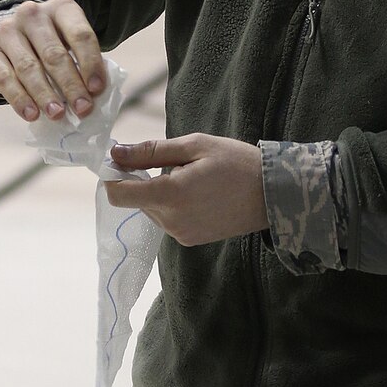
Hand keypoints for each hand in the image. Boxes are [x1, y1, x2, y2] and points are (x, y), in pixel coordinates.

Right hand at [0, 0, 104, 122]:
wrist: (14, 36)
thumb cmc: (51, 44)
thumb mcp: (71, 43)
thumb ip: (83, 63)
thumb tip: (92, 95)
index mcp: (61, 8)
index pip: (79, 34)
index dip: (91, 63)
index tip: (97, 89)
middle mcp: (32, 15)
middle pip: (53, 53)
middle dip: (70, 85)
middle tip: (82, 109)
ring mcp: (7, 31)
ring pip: (28, 67)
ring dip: (44, 94)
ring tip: (57, 114)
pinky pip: (5, 78)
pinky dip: (19, 99)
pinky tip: (31, 114)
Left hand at [105, 134, 267, 245]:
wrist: (273, 195)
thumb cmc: (237, 163)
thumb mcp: (195, 146)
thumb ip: (151, 151)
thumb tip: (116, 153)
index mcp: (170, 195)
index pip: (117, 194)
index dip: (113, 176)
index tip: (122, 160)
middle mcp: (170, 220)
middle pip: (135, 199)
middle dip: (143, 179)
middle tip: (174, 162)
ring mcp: (179, 233)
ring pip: (150, 209)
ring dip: (159, 192)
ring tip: (192, 178)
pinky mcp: (189, 240)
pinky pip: (167, 219)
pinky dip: (173, 205)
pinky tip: (198, 193)